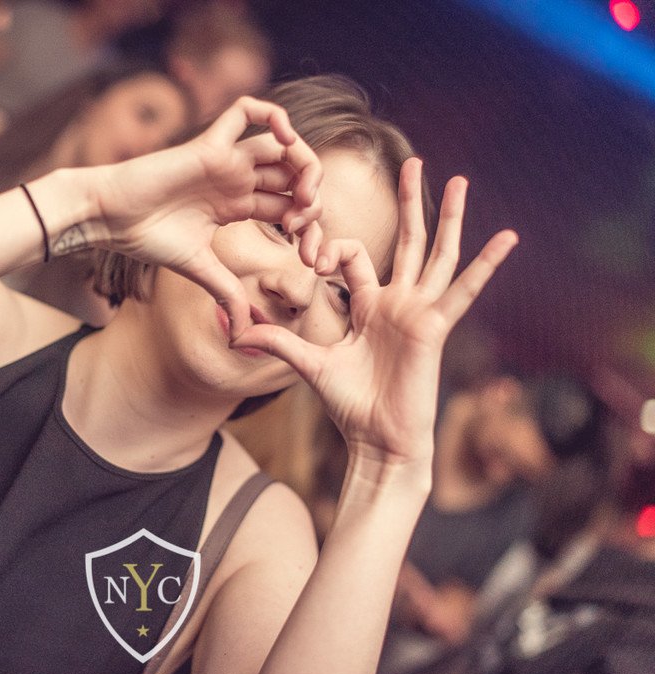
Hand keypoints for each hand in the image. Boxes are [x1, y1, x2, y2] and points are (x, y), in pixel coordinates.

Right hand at [91, 96, 323, 337]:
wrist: (110, 219)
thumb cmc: (146, 238)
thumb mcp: (199, 270)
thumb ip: (227, 293)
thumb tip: (244, 335)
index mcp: (238, 205)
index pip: (290, 207)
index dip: (309, 228)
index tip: (307, 256)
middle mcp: (237, 179)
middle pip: (294, 175)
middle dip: (313, 199)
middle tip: (306, 226)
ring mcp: (225, 159)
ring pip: (282, 144)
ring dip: (304, 163)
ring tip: (303, 194)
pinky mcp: (209, 144)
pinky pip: (246, 111)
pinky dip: (273, 115)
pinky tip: (285, 139)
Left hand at [232, 158, 517, 465]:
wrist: (376, 442)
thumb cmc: (349, 406)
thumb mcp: (309, 365)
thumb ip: (278, 341)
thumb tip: (236, 332)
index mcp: (368, 305)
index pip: (354, 255)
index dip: (331, 248)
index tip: (309, 258)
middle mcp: (398, 303)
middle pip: (407, 240)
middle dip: (409, 201)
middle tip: (412, 160)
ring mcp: (419, 313)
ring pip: (437, 255)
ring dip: (449, 217)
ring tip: (462, 180)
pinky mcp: (435, 328)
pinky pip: (463, 291)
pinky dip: (485, 265)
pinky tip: (508, 238)